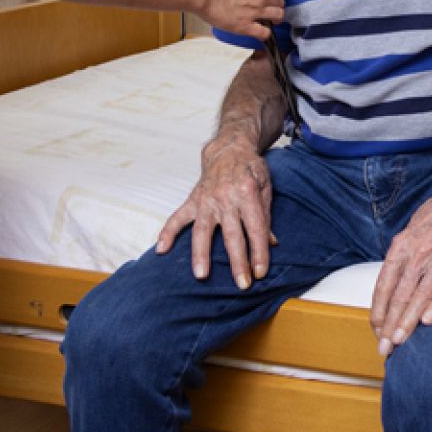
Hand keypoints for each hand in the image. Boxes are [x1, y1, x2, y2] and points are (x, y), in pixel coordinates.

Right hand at [155, 137, 274, 287]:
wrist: (229, 148)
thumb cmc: (250, 168)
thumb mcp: (266, 187)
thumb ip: (266, 216)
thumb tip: (270, 243)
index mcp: (247, 193)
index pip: (255, 228)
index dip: (259, 252)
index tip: (261, 272)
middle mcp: (225, 197)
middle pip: (232, 235)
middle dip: (238, 261)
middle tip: (242, 284)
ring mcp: (206, 200)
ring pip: (203, 231)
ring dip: (201, 254)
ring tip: (201, 275)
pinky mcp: (192, 201)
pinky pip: (177, 218)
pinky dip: (168, 233)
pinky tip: (161, 250)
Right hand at [196, 0, 284, 38]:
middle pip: (281, 3)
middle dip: (276, 7)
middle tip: (270, 11)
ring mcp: (256, 11)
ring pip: (278, 16)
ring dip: (275, 20)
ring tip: (269, 22)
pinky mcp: (246, 25)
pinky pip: (264, 33)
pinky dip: (264, 34)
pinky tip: (260, 33)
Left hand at [369, 174, 431, 357]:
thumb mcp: (410, 231)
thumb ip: (400, 257)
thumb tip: (389, 283)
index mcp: (402, 247)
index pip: (384, 285)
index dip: (379, 310)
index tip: (376, 329)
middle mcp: (418, 255)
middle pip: (400, 296)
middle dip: (390, 325)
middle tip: (384, 346)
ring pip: (420, 297)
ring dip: (408, 321)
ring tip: (400, 341)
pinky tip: (428, 322)